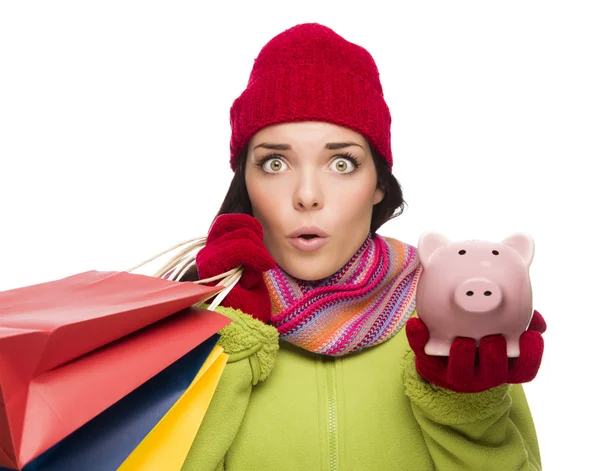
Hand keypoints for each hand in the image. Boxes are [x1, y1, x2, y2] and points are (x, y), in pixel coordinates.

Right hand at [195, 214, 275, 322]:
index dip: (247, 224)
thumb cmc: (251, 299)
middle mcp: (207, 254)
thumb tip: (253, 226)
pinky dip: (256, 257)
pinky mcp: (211, 271)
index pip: (226, 221)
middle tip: (260, 259)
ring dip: (256, 253)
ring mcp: (207, 262)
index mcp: (216, 250)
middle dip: (252, 236)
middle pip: (230, 223)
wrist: (247, 324)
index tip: (260, 240)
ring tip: (254, 274)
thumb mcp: (253, 265)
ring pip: (239, 236)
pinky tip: (258, 273)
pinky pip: (239, 249)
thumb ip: (248, 246)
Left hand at [405, 310, 545, 392]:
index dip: (532, 357)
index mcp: (502, 366)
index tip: (532, 336)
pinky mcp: (429, 365)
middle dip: (495, 357)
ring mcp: (454, 374)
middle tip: (492, 339)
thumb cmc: (480, 336)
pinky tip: (416, 324)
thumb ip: (521, 320)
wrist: (444, 352)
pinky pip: (422, 356)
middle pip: (493, 375)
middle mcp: (482, 375)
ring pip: (460, 376)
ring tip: (463, 341)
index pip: (525, 371)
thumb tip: (538, 322)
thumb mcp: (501, 327)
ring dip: (462, 358)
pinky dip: (418, 339)